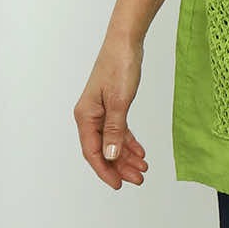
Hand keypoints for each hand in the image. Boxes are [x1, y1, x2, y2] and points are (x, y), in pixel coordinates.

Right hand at [73, 37, 149, 190]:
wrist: (126, 43)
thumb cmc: (119, 66)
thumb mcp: (119, 102)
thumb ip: (115, 130)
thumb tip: (109, 155)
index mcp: (85, 116)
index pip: (92, 152)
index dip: (105, 170)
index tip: (119, 184)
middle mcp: (89, 116)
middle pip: (103, 150)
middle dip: (120, 166)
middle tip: (138, 179)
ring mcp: (100, 111)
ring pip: (112, 142)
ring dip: (126, 156)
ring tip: (143, 168)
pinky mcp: (112, 106)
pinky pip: (118, 131)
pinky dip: (129, 142)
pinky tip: (140, 152)